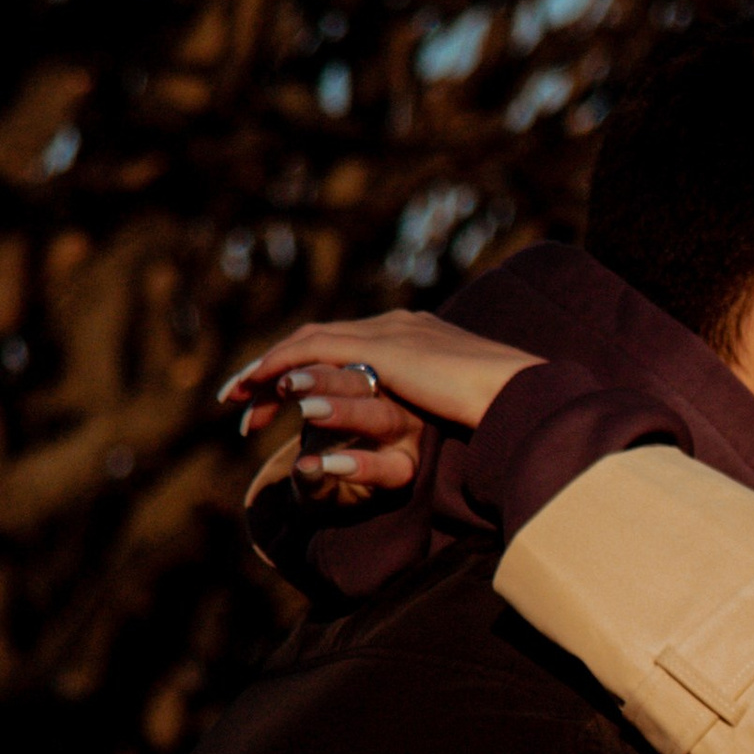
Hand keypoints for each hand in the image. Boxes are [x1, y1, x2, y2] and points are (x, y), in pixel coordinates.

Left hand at [219, 312, 541, 492]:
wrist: (518, 393)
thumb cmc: (505, 410)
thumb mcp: (464, 407)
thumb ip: (441, 407)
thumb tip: (438, 428)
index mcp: (414, 337)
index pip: (347, 345)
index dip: (309, 369)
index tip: (282, 398)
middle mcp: (395, 325)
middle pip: (317, 338)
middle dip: (274, 367)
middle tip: (239, 395)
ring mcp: (386, 331)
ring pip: (305, 341)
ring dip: (265, 369)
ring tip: (235, 397)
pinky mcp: (377, 348)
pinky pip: (310, 351)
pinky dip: (278, 366)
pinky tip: (257, 390)